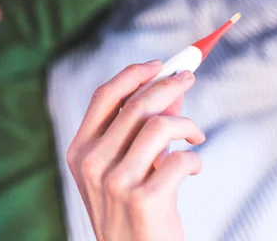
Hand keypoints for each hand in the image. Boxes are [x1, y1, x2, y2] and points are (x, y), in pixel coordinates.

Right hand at [67, 61, 204, 240]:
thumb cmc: (131, 212)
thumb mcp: (126, 167)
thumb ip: (142, 129)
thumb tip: (170, 88)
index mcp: (80, 151)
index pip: (104, 96)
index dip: (133, 74)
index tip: (158, 64)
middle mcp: (92, 164)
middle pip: (135, 105)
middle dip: (167, 84)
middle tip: (188, 79)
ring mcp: (116, 182)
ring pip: (159, 126)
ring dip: (186, 123)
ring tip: (196, 134)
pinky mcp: (145, 200)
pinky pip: (181, 160)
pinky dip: (195, 159)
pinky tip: (193, 168)